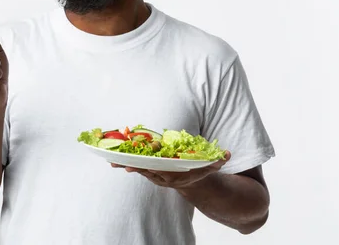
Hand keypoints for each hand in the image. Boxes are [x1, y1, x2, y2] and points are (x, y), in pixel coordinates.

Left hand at [111, 151, 230, 189]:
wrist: (194, 183)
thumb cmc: (200, 170)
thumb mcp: (210, 166)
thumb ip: (218, 161)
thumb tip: (228, 155)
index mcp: (174, 174)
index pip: (159, 170)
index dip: (148, 167)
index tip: (136, 166)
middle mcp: (163, 176)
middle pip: (144, 170)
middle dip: (131, 166)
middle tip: (116, 163)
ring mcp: (155, 175)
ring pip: (138, 169)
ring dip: (125, 165)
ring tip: (110, 162)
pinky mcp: (151, 172)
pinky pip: (137, 167)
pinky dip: (127, 163)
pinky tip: (114, 160)